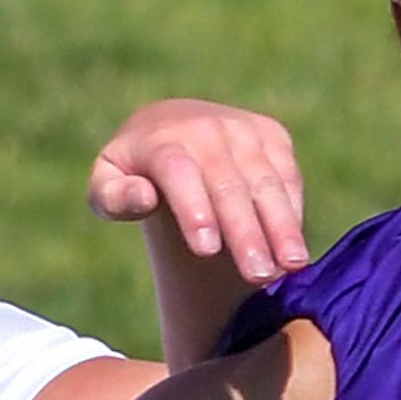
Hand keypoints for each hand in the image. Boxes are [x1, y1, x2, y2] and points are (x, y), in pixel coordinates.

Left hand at [91, 97, 309, 286]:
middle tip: (258, 275)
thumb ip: (113, 196)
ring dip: (280, 224)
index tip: (206, 249)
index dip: (193, 209)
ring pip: (265, 180)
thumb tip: (145, 197)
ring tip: (293, 265)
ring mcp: (242, 130)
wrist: (172, 124)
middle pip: (226, 183)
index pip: (179, 172)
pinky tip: (294, 246)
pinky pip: (287, 173)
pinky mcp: (271, 135)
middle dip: (245, 230)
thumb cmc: (136, 171)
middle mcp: (205, 129)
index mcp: (160, 140)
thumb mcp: (106, 184)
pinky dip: (293, 209)